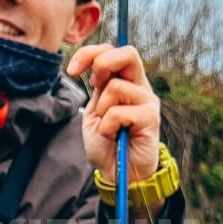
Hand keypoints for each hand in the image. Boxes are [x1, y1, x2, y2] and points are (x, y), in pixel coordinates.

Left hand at [67, 43, 160, 187]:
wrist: (117, 172)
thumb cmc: (106, 142)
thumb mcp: (94, 110)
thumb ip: (98, 87)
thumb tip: (97, 63)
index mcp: (125, 81)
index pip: (113, 51)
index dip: (90, 53)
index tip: (72, 70)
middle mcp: (139, 87)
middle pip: (128, 54)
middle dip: (102, 63)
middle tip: (94, 86)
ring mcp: (147, 101)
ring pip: (116, 87)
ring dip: (102, 110)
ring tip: (109, 127)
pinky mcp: (151, 117)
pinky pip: (119, 112)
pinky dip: (108, 126)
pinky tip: (114, 136)